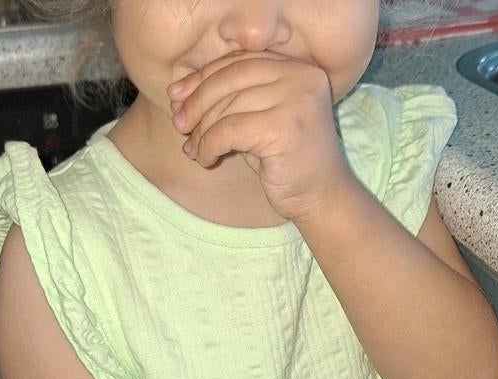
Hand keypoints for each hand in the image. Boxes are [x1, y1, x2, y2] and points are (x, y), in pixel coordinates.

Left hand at [167, 51, 349, 221]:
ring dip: (201, 131)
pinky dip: (209, 146)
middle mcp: (300, 77)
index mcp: (298, 67)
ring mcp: (295, 100)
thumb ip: (233, 99)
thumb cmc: (286, 162)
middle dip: (197, 102)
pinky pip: (228, 131)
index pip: (240, 61)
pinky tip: (207, 160)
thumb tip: (179, 92)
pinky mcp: (283, 128)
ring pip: (227, 107)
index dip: (203, 76)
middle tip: (179, 125)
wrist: (321, 198)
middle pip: (231, 79)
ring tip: (193, 150)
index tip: (177, 96)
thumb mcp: (260, 120)